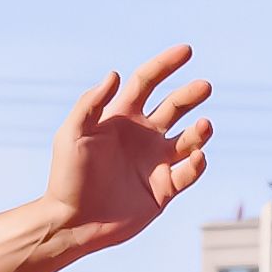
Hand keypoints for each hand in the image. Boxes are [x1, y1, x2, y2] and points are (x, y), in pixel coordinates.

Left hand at [36, 50, 214, 250]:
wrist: (73, 221)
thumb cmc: (68, 176)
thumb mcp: (72, 134)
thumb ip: (91, 103)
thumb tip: (114, 74)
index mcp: (121, 116)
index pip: (148, 81)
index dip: (166, 64)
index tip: (187, 50)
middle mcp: (142, 135)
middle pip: (175, 106)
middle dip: (191, 94)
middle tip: (204, 87)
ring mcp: (155, 162)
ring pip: (189, 139)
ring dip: (200, 131)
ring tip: (204, 125)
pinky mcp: (164, 189)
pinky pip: (189, 173)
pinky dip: (198, 164)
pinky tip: (197, 157)